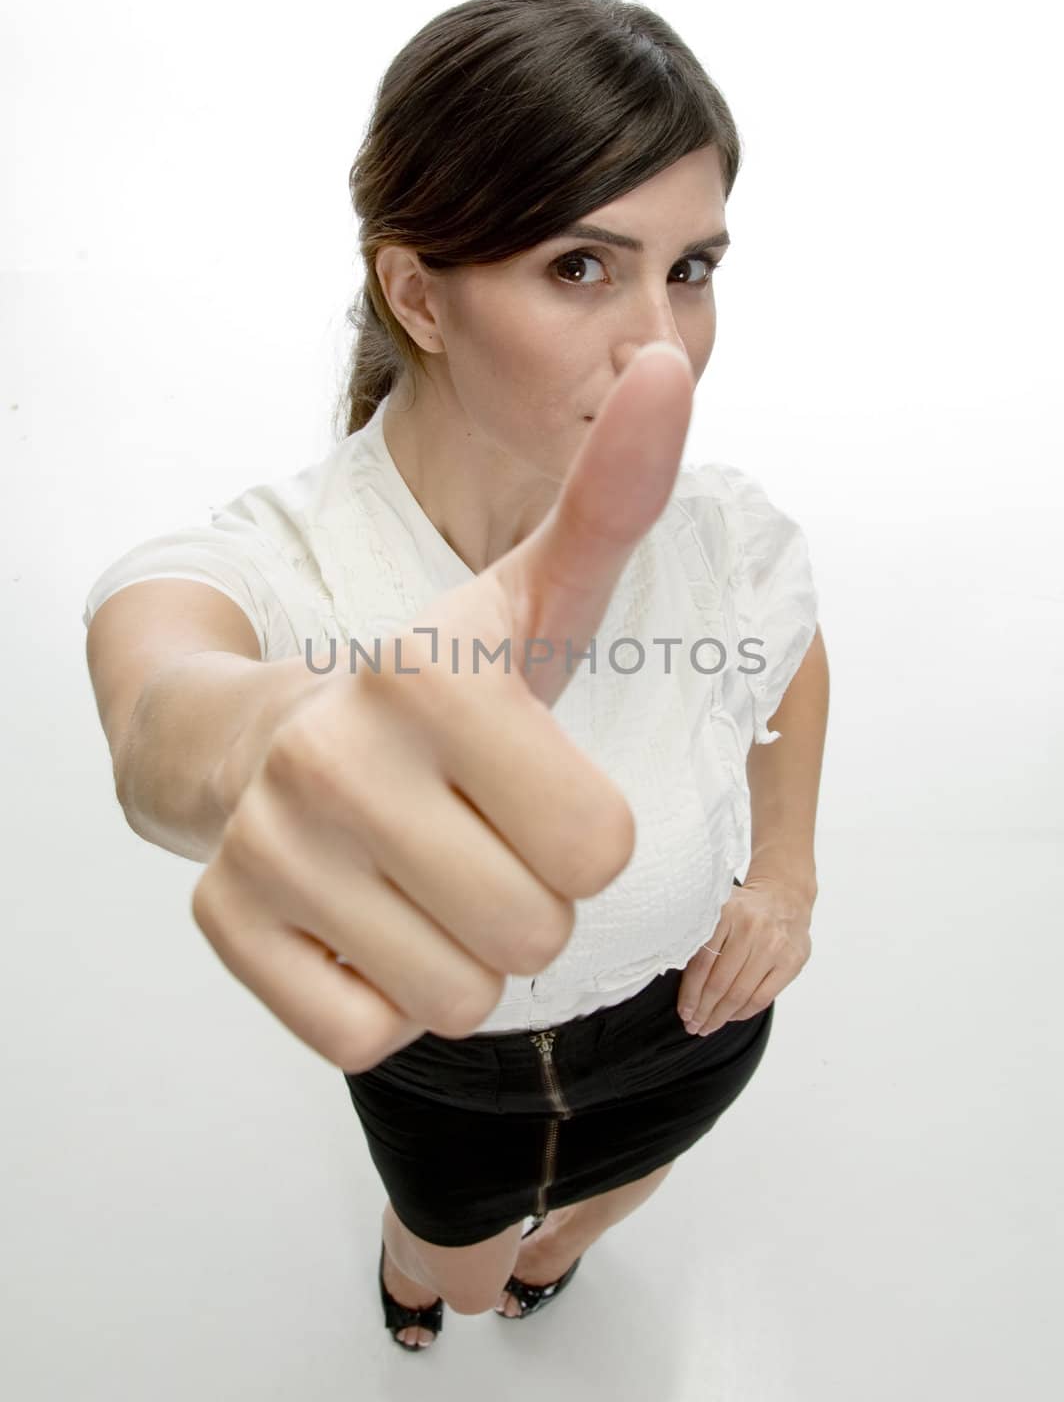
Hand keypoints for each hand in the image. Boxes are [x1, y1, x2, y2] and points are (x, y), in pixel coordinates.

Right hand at [190, 342, 696, 1072]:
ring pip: (457, 999)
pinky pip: (366, 1035)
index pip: (600, 849)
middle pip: (535, 930)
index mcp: (429, 672)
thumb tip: (676, 365)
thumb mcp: (531, 600)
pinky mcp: (224, 928)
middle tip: (472, 838)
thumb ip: (615, 501)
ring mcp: (266, 847)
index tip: (524, 783)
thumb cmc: (437, 691)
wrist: (265, 739)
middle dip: (525, 901)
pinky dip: (380, 999)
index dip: (582, 833)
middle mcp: (331, 756)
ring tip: (418, 879)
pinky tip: (357, 920)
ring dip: (460, 957)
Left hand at [676, 875, 813, 1033]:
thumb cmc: (744, 912)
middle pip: (719, 982)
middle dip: (703, 1010)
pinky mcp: (791, 961)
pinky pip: (762, 998)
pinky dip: (743, 1012)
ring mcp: (773, 945)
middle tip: (693, 1025)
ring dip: (720, 1016)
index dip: (690, 993)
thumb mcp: (718, 911)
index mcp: (725, 913)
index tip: (683, 1011)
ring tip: (707, 1026)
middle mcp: (750, 927)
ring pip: (740, 994)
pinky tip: (731, 1016)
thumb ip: (699, 937)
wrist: (785, 899)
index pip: (701, 963)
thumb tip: (676, 978)